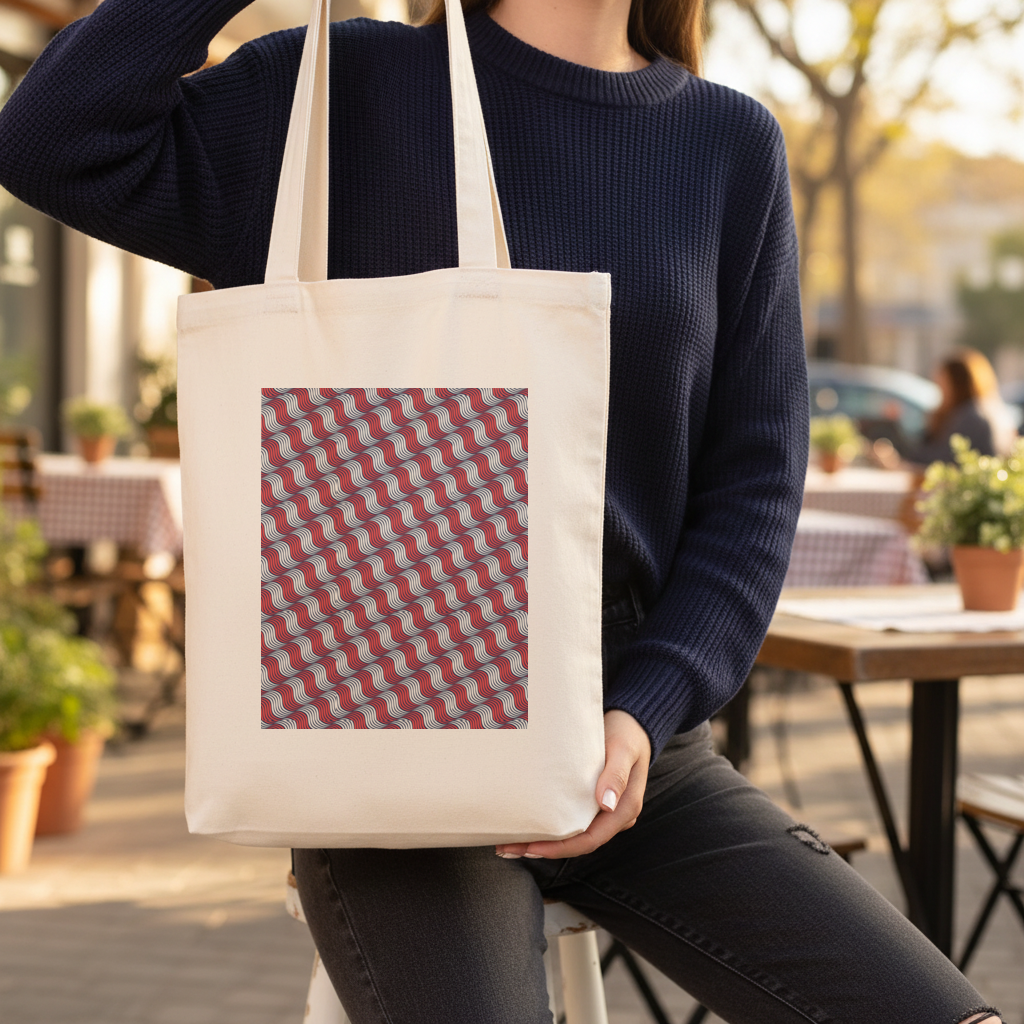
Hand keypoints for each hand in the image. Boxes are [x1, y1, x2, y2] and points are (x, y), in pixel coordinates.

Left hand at [496, 709, 651, 859]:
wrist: (631, 722)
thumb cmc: (627, 734)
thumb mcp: (623, 750)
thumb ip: (616, 775)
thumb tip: (607, 804)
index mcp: (624, 809)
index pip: (590, 840)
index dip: (560, 848)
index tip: (532, 847)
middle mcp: (613, 816)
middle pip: (576, 843)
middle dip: (543, 849)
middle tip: (509, 848)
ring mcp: (603, 811)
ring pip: (572, 836)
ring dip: (542, 841)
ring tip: (510, 843)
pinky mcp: (592, 802)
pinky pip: (570, 821)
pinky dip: (549, 826)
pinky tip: (527, 825)